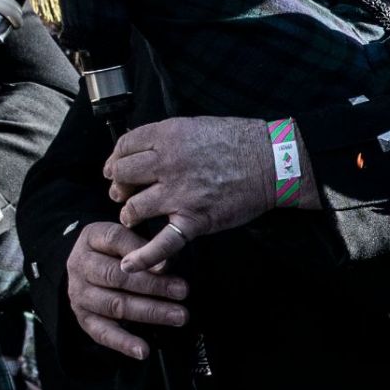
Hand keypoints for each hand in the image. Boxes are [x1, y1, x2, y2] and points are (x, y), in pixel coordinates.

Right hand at [65, 220, 190, 359]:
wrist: (88, 267)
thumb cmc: (118, 251)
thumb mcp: (130, 238)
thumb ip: (148, 247)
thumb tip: (166, 265)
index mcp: (92, 238)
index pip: (116, 240)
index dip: (141, 252)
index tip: (168, 264)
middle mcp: (80, 265)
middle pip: (116, 277)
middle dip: (153, 286)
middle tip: (183, 291)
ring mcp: (79, 293)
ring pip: (115, 305)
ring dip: (149, 312)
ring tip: (178, 316)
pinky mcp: (83, 318)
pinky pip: (103, 333)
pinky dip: (124, 343)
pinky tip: (143, 350)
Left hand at [107, 117, 286, 272]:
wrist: (273, 162)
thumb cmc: (241, 142)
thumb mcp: (197, 125)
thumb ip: (168, 137)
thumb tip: (143, 149)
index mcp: (168, 136)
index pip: (124, 148)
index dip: (115, 159)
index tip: (116, 168)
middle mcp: (168, 163)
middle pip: (123, 176)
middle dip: (119, 185)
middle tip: (123, 192)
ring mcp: (179, 193)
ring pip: (133, 208)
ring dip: (129, 214)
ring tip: (133, 217)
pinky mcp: (194, 220)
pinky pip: (163, 243)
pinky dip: (144, 257)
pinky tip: (130, 265)